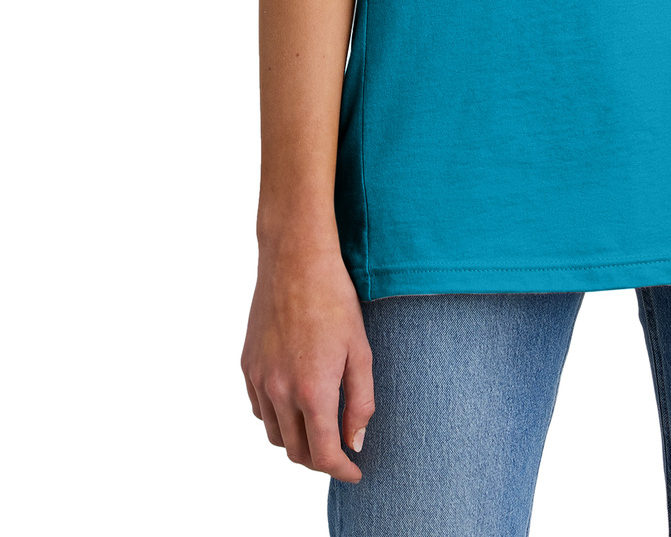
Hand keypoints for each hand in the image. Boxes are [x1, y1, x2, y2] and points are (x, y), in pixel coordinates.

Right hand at [241, 241, 374, 482]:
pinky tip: (294, 404)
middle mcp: (280, 392)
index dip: (342, 470)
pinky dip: (277, 418)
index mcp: (313, 391)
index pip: (324, 454)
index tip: (355, 472)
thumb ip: (361, 402)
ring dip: (297, 442)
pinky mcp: (247, 365)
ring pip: (275, 435)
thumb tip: (355, 442)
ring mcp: (259, 379)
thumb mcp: (361, 351)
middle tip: (340, 451)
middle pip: (296, 451)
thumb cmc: (335, 300)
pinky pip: (260, 409)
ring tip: (318, 430)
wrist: (295, 261)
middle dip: (320, 460)